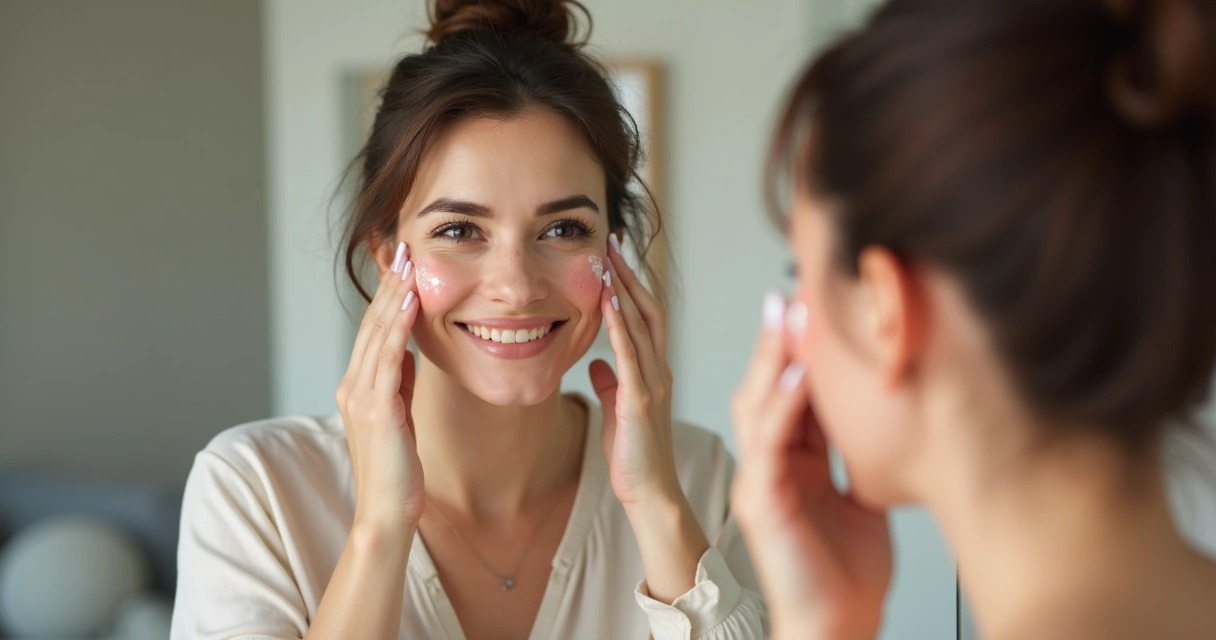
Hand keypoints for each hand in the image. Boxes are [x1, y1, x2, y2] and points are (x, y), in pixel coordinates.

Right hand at [335, 241, 424, 531]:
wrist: (388, 511)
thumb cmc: (397, 468)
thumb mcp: (399, 414)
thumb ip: (399, 383)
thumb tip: (408, 351)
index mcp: (357, 386)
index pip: (373, 329)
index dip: (387, 294)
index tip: (400, 262)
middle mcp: (352, 385)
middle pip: (372, 323)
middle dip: (389, 283)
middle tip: (402, 245)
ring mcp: (360, 396)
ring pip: (377, 334)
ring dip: (394, 294)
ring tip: (407, 261)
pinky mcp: (376, 409)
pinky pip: (388, 358)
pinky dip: (398, 326)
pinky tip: (410, 302)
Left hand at [590, 234, 708, 603]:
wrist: (650, 495)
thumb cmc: (634, 457)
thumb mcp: (619, 411)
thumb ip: (612, 383)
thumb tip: (596, 364)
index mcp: (653, 371)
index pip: (645, 315)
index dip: (631, 282)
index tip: (612, 252)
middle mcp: (658, 370)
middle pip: (648, 308)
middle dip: (628, 271)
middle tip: (609, 237)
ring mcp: (653, 383)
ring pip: (642, 324)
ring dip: (624, 288)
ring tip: (606, 256)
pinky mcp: (641, 401)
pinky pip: (631, 354)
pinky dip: (620, 325)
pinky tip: (608, 301)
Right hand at [731, 292, 892, 639]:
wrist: (838, 625)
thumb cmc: (847, 572)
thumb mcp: (863, 494)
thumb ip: (862, 452)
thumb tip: (890, 406)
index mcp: (791, 459)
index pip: (791, 389)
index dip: (802, 347)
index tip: (818, 302)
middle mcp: (768, 462)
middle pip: (766, 385)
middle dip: (780, 338)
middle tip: (795, 292)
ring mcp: (757, 479)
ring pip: (758, 404)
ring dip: (774, 358)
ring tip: (790, 316)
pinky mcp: (758, 500)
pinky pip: (767, 443)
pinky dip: (781, 406)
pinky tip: (799, 376)